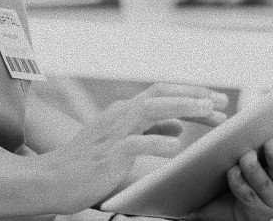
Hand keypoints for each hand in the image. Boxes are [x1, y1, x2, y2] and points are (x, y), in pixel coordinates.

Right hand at [36, 83, 228, 212]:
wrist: (50, 179)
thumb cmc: (87, 164)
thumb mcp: (121, 142)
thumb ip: (148, 131)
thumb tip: (179, 126)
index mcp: (124, 111)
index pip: (163, 93)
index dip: (191, 95)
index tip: (217, 103)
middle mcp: (120, 114)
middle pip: (161, 93)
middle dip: (194, 94)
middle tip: (223, 102)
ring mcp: (113, 132)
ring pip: (151, 109)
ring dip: (182, 107)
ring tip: (208, 111)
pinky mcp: (108, 153)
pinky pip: (135, 143)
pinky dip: (156, 142)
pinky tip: (175, 146)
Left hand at [190, 120, 272, 220]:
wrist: (233, 204)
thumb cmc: (250, 169)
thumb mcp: (260, 151)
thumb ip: (262, 135)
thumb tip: (253, 114)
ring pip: (264, 183)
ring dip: (254, 169)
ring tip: (246, 157)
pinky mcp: (258, 212)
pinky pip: (247, 195)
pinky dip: (239, 182)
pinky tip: (233, 172)